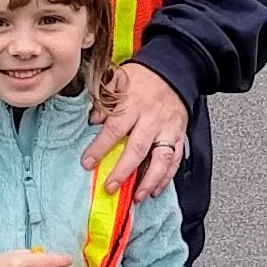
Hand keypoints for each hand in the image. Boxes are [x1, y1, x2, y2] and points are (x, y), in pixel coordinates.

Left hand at [85, 55, 191, 202]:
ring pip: (161, 158)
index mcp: (134, 103)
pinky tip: (156, 189)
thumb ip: (104, 103)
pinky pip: (175, 159)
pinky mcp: (179, 135)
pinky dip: (166, 177)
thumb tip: (91, 121)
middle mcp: (152, 118)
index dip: (100, 147)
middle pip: (138, 148)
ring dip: (150, 180)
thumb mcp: (118, 82)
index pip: (114, 129)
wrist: (173, 70)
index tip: (87, 162)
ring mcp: (168, 128)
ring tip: (137, 196)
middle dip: (123, 171)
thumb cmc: (143, 78)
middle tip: (110, 187)